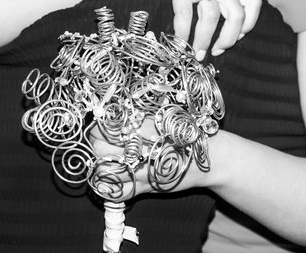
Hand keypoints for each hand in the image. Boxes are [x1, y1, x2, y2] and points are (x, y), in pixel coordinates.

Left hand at [84, 119, 209, 200]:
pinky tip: (108, 181)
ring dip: (99, 165)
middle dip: (94, 144)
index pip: (107, 126)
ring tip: (103, 159)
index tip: (97, 126)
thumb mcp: (165, 117)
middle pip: (102, 148)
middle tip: (96, 141)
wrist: (210, 156)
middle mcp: (142, 147)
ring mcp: (144, 170)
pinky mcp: (147, 187)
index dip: (97, 127)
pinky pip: (118, 193)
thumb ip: (140, 117)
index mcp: (145, 126)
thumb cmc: (188, 133)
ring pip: (106, 171)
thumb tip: (113, 113)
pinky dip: (107, 189)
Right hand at [134, 0, 261, 58]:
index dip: (246, 27)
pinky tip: (178, 41)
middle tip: (215, 52)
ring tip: (194, 52)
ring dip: (204, 39)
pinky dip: (183, 31)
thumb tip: (222, 33)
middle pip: (237, 13)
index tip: (231, 40)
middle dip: (228, 39)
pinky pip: (185, 12)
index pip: (253, 4)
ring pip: (211, 15)